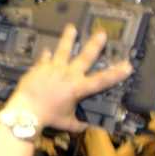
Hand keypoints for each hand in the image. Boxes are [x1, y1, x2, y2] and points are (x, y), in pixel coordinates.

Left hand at [11, 25, 132, 131]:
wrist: (26, 111)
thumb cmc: (48, 118)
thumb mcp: (66, 123)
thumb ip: (77, 124)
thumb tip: (85, 127)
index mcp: (78, 88)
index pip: (101, 80)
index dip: (116, 73)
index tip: (128, 65)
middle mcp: (68, 75)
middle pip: (84, 57)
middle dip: (94, 45)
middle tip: (102, 33)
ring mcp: (53, 69)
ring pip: (62, 50)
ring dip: (68, 38)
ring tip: (71, 27)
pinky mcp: (40, 68)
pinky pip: (44, 59)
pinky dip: (47, 55)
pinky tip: (48, 50)